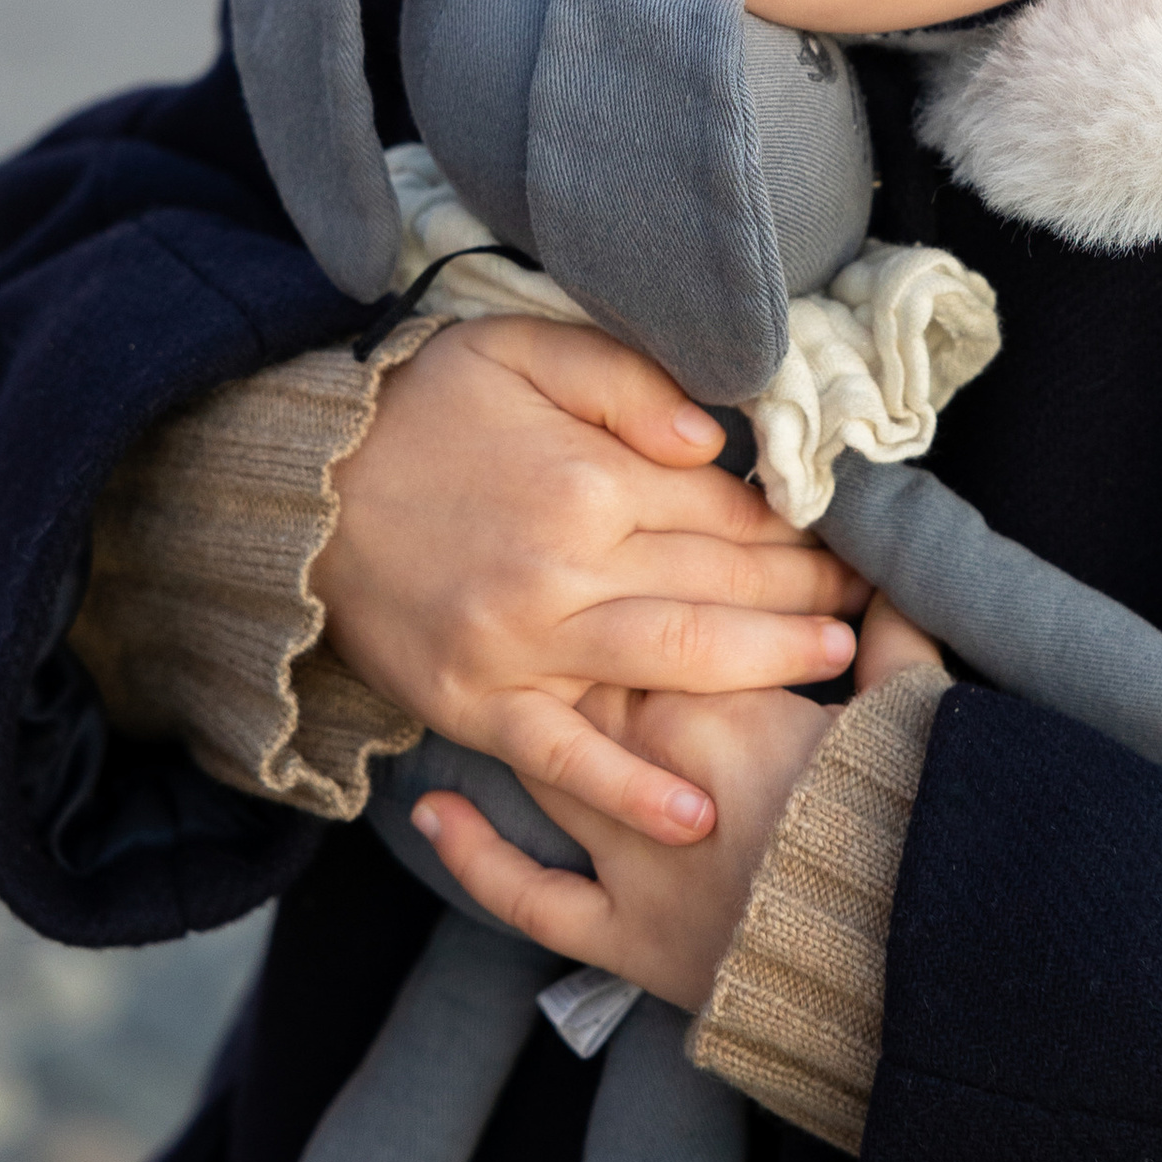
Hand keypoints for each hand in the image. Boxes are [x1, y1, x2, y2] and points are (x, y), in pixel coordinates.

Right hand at [313, 316, 861, 845]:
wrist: (296, 490)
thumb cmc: (418, 409)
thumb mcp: (518, 347)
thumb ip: (624, 379)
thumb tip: (716, 439)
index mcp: (587, 477)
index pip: (725, 511)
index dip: (795, 529)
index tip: (846, 540)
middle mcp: (565, 565)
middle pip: (719, 583)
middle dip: (805, 593)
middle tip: (866, 603)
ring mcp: (520, 645)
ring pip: (673, 661)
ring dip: (765, 668)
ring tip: (833, 668)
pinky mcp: (476, 704)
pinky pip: (567, 758)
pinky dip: (632, 791)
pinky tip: (697, 813)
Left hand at [410, 595, 948, 1011]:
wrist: (906, 965)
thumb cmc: (913, 834)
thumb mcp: (913, 725)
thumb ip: (900, 647)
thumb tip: (900, 586)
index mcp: (727, 706)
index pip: (660, 620)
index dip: (650, 587)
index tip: (636, 559)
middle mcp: (659, 770)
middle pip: (592, 682)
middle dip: (579, 643)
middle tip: (551, 601)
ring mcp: (632, 858)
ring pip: (555, 764)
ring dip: (530, 720)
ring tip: (493, 672)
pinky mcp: (622, 938)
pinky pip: (528, 894)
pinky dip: (477, 854)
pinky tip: (434, 811)